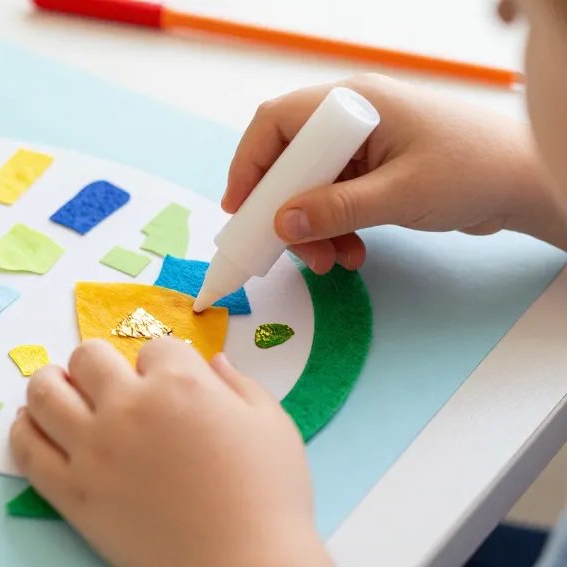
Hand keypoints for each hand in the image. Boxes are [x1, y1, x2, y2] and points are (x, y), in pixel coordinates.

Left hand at [10, 338, 334, 566]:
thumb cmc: (268, 500)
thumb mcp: (272, 427)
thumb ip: (240, 385)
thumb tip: (214, 362)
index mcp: (180, 384)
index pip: (155, 346)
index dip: (163, 362)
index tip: (167, 381)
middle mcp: (128, 407)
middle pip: (88, 356)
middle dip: (100, 362)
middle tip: (106, 381)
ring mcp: (93, 449)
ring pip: (45, 392)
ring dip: (50, 382)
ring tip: (59, 389)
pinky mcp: (71, 492)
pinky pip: (27, 449)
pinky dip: (24, 429)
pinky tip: (34, 424)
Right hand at [224, 74, 564, 273]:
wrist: (525, 182)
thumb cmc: (472, 172)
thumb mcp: (399, 195)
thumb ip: (337, 209)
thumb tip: (281, 224)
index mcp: (353, 105)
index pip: (277, 124)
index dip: (249, 164)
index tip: (241, 210)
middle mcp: (351, 119)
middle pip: (289, 161)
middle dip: (285, 210)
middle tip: (290, 251)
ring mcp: (363, 144)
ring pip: (309, 187)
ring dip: (312, 228)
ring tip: (332, 262)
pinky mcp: (373, 169)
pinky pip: (334, 198)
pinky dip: (334, 228)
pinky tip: (352, 253)